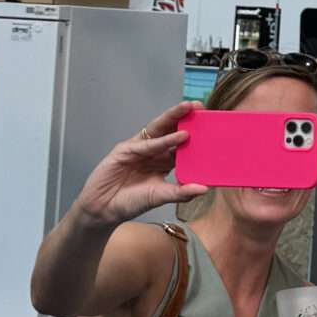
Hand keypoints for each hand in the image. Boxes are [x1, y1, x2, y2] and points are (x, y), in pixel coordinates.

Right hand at [75, 104, 205, 226]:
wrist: (103, 210)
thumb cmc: (130, 202)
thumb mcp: (160, 197)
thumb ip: (181, 192)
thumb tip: (205, 188)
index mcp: (163, 161)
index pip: (181, 144)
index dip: (195, 134)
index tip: (212, 126)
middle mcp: (152, 151)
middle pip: (170, 130)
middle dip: (185, 117)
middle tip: (201, 106)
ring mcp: (138, 149)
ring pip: (158, 130)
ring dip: (174, 118)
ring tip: (189, 108)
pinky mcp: (125, 150)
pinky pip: (147, 144)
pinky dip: (164, 140)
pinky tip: (179, 136)